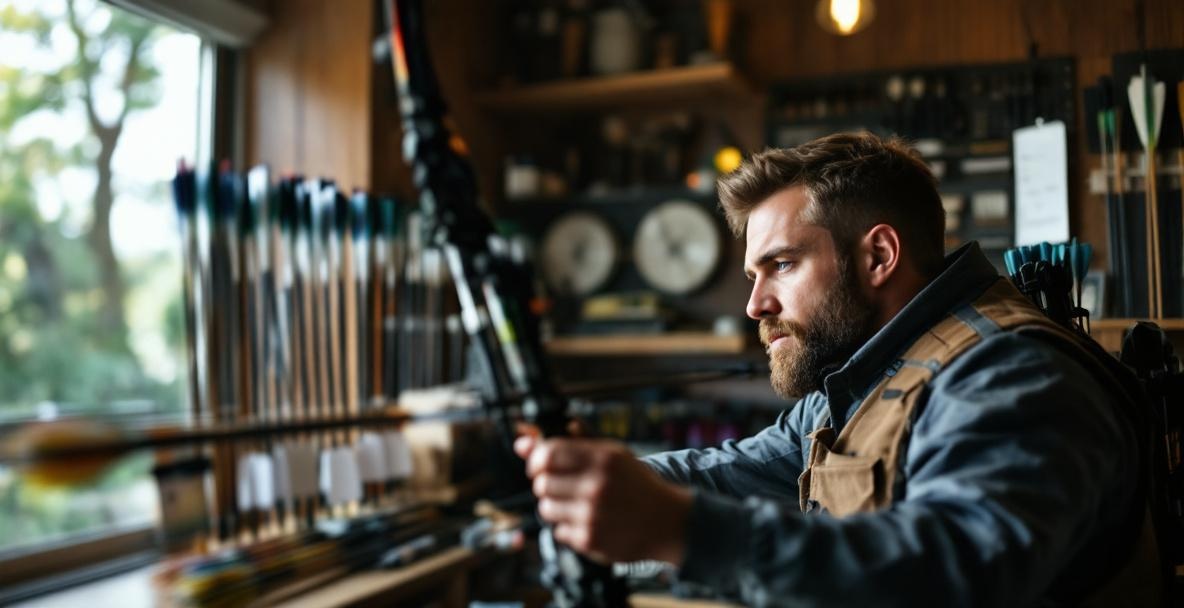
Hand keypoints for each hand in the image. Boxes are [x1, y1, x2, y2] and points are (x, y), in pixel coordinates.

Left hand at [514, 434, 691, 565]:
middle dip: (547, 484)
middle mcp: (596, 485)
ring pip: (545, 508)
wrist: (667, 521)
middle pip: (541, 483)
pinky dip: (568, 527)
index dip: (537, 460)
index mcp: (603, 458)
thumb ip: (568, 444)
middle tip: (564, 486)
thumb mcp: (610, 454)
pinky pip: (558, 531)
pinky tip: (589, 522)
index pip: (547, 454)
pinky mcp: (589, 540)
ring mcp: (591, 515)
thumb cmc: (635, 484)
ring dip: (555, 506)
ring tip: (577, 504)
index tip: (541, 465)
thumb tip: (521, 443)